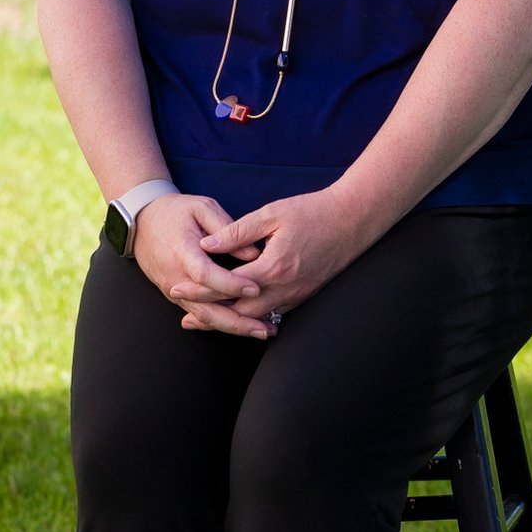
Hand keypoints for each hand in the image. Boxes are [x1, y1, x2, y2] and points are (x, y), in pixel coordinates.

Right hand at [133, 192, 273, 340]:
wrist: (142, 222)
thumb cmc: (174, 211)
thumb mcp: (201, 208)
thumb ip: (227, 228)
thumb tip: (253, 253)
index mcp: (182, 252)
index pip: (206, 275)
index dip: (231, 284)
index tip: (255, 288)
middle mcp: (176, 278)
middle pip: (206, 308)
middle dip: (238, 321)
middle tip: (266, 327)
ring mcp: (174, 291)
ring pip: (204, 317)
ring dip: (233, 327)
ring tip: (262, 330)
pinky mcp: (176, 296)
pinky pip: (199, 314)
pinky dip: (221, 322)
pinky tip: (243, 326)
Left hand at [184, 187, 367, 332]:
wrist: (353, 219)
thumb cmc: (313, 211)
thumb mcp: (272, 214)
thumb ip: (237, 231)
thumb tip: (207, 244)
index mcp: (273, 267)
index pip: (227, 285)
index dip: (199, 289)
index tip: (177, 288)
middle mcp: (285, 288)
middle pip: (240, 311)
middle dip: (211, 315)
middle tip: (185, 317)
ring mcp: (297, 295)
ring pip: (257, 317)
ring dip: (231, 321)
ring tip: (206, 321)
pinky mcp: (305, 295)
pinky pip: (274, 313)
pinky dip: (253, 316)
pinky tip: (241, 314)